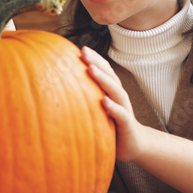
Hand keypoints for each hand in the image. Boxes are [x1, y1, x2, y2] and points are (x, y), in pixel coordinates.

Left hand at [81, 46, 146, 161]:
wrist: (134, 144)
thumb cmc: (111, 124)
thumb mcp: (96, 110)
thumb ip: (83, 99)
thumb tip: (57, 91)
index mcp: (111, 91)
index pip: (104, 71)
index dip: (94, 58)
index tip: (79, 48)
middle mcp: (119, 97)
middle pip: (109, 75)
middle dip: (97, 62)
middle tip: (84, 52)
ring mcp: (124, 109)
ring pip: (115, 91)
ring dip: (103, 79)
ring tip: (91, 69)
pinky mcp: (127, 125)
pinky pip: (121, 115)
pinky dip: (113, 108)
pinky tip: (104, 102)